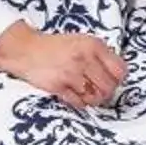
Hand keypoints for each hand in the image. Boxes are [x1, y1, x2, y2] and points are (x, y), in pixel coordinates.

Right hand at [0, 23, 124, 108]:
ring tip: (82, 91)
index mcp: (93, 45)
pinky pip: (79, 103)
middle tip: (94, 90)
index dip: (117, 80)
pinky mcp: (59, 85)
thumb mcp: (81, 41)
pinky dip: (77, 102)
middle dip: (104, 93)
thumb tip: (118, 77)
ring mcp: (71, 72)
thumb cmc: (55, 47)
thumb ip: (100, 55)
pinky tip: (71, 92)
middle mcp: (84, 58)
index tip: (109, 81)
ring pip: (95, 98)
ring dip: (91, 99)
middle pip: (109, 88)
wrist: (25, 49)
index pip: (120, 71)